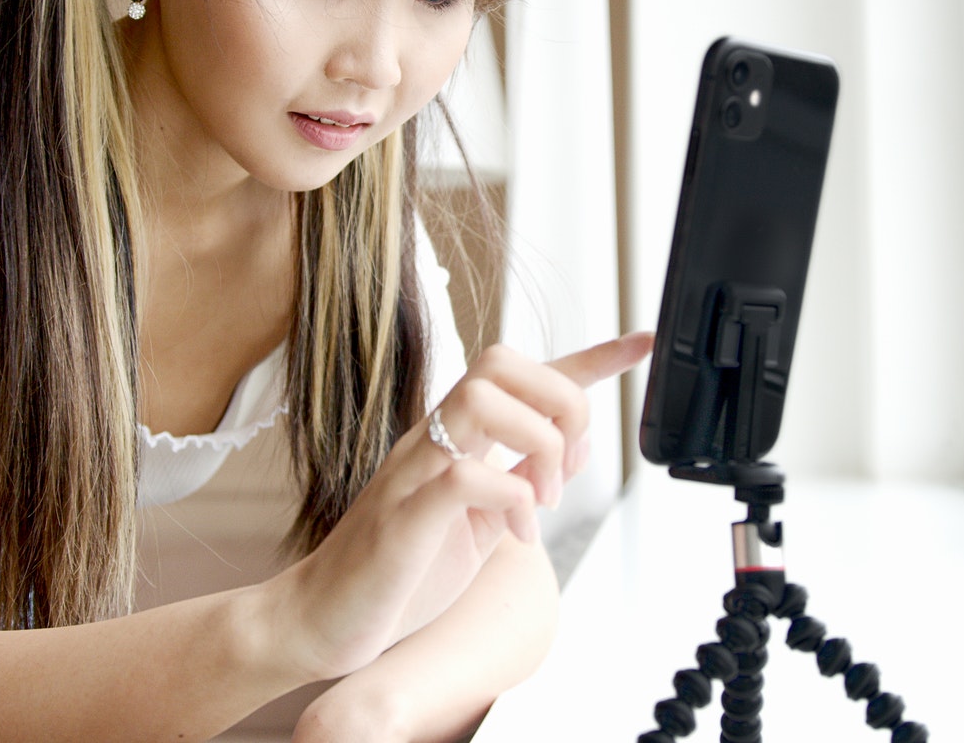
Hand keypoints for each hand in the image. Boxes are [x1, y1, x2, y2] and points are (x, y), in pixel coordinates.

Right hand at [271, 331, 652, 682]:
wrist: (323, 619)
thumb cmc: (399, 573)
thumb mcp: (480, 522)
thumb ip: (521, 479)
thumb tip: (572, 447)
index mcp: (455, 439)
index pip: (524, 377)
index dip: (589, 357)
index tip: (640, 343)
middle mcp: (433, 440)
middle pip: (501, 363)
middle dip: (559, 400)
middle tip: (568, 465)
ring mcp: (413, 471)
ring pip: (482, 399)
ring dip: (537, 445)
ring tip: (540, 501)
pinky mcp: (402, 516)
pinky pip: (461, 474)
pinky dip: (508, 494)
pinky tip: (515, 531)